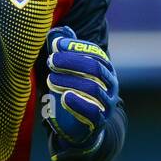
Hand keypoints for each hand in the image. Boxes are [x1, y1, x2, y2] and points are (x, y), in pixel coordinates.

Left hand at [44, 25, 118, 151]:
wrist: (83, 127)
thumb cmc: (75, 93)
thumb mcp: (69, 71)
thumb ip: (64, 52)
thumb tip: (58, 32)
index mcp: (105, 68)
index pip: (94, 53)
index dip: (76, 47)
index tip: (56, 45)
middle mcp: (110, 84)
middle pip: (94, 68)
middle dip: (71, 62)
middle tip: (51, 61)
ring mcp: (106, 103)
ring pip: (92, 89)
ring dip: (69, 82)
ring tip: (50, 80)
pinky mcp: (99, 121)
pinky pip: (92, 111)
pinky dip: (77, 104)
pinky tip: (64, 97)